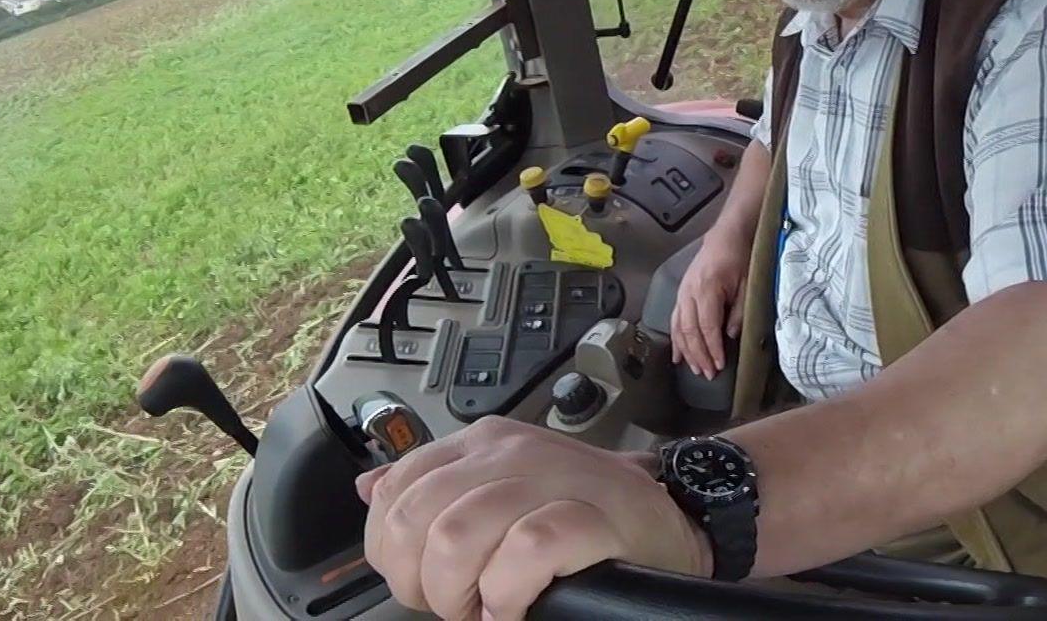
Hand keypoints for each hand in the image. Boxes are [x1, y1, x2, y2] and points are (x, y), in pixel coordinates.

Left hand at [357, 417, 707, 619]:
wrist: (674, 520)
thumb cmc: (589, 516)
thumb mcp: (506, 489)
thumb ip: (440, 488)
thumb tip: (372, 488)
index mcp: (483, 442)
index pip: (395, 489)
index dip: (393, 551)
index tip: (425, 581)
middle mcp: (511, 452)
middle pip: (414, 519)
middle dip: (424, 582)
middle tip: (462, 604)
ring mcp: (552, 478)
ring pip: (455, 537)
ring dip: (464, 596)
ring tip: (490, 609)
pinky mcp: (589, 515)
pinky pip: (522, 554)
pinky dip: (508, 597)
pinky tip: (518, 608)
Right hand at [670, 235, 749, 379]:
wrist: (725, 236)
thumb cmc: (739, 259)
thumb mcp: (746, 285)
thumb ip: (739, 311)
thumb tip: (730, 336)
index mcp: (706, 290)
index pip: (707, 327)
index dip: (712, 349)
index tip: (719, 366)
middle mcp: (689, 294)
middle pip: (690, 331)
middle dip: (699, 355)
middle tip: (708, 374)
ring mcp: (682, 294)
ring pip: (679, 328)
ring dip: (687, 352)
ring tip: (695, 370)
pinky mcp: (681, 295)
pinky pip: (674, 321)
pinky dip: (676, 340)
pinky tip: (677, 356)